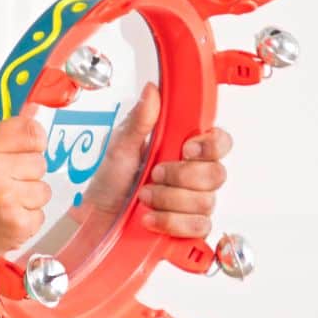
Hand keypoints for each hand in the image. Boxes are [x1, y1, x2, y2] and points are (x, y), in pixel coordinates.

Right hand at [0, 104, 51, 278]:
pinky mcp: (16, 228)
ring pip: (43, 189)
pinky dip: (24, 218)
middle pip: (39, 160)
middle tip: (0, 178)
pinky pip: (40, 215)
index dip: (29, 138)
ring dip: (26, 194)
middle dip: (23, 168)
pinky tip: (0, 218)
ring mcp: (7, 202)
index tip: (20, 146)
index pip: (30, 131)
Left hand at [79, 82, 231, 237]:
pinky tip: (151, 217)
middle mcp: (193, 174)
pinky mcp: (189, 226)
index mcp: (181, 148)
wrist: (97, 215)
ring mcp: (193, 202)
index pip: (220, 141)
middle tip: (153, 175)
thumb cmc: (110, 180)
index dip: (210, 146)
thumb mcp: (121, 145)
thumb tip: (152, 91)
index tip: (186, 149)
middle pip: (216, 174)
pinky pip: (198, 226)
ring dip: (169, 200)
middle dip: (180, 176)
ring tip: (144, 196)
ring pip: (206, 202)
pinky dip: (171, 222)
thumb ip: (141, 119)